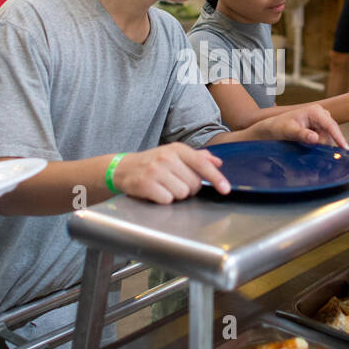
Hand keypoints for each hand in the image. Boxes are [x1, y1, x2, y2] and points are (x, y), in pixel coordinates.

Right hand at [111, 143, 229, 202]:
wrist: (123, 168)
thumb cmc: (153, 163)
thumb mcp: (174, 154)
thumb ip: (197, 157)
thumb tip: (217, 162)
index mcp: (177, 149)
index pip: (202, 163)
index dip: (216, 178)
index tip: (225, 189)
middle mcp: (167, 157)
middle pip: (194, 183)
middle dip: (189, 188)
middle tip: (175, 183)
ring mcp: (155, 170)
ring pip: (182, 193)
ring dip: (176, 195)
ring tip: (165, 187)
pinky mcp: (145, 183)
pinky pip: (167, 199)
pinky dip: (163, 199)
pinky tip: (156, 192)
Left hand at [255, 104, 348, 148]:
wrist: (274, 127)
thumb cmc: (280, 126)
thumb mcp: (289, 131)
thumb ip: (302, 135)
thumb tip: (315, 138)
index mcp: (315, 111)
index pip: (331, 125)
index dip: (339, 137)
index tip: (345, 149)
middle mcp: (321, 114)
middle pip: (331, 133)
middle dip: (323, 143)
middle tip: (307, 146)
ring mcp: (322, 121)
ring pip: (328, 138)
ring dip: (319, 144)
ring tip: (303, 142)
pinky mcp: (320, 127)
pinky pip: (325, 139)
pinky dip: (318, 144)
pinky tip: (308, 143)